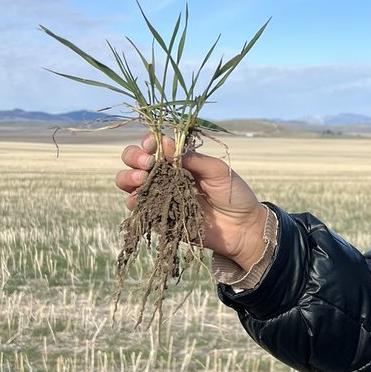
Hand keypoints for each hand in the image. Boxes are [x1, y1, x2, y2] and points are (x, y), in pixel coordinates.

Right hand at [116, 136, 268, 267]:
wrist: (241, 228)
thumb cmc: (234, 194)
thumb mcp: (217, 170)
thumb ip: (193, 158)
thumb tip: (166, 144)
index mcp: (180, 161)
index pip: (155, 146)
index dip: (148, 143)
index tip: (152, 145)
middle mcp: (165, 176)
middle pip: (135, 161)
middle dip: (134, 157)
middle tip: (147, 163)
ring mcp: (160, 196)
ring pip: (129, 183)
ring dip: (128, 177)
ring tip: (142, 179)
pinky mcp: (158, 217)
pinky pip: (138, 209)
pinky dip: (133, 201)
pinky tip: (139, 199)